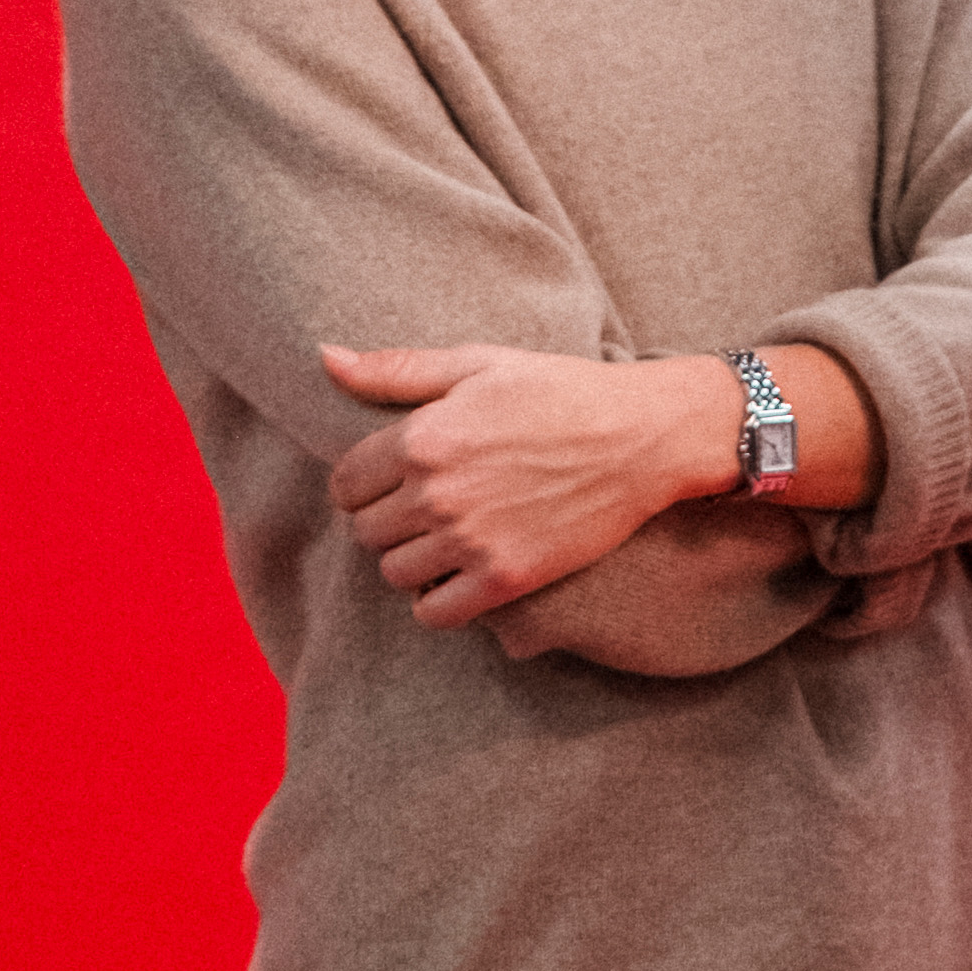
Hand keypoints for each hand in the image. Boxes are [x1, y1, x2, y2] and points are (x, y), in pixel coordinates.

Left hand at [322, 344, 740, 627]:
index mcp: (425, 437)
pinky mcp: (505, 579)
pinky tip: (463, 573)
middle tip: (430, 507)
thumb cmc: (564, 391)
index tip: (397, 480)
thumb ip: (399, 369)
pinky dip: (438, 600)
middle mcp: (439, 493)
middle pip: (366, 530)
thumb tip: (326, 358)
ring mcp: (471, 540)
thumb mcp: (482, 363)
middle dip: (389, 519)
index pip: (345, 484)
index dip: (364, 483)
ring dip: (413, 558)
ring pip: (394, 572)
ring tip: (449, 538)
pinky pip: (433, 612)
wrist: (645, 436)